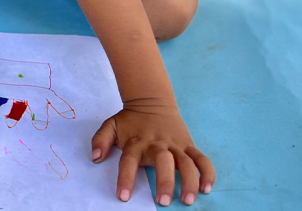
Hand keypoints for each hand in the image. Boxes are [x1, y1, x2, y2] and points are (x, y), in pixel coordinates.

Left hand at [91, 102, 215, 206]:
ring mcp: (175, 144)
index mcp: (137, 141)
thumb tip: (95, 157)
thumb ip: (101, 140)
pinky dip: (207, 172)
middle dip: (164, 182)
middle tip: (163, 202)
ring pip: (186, 162)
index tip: (123, 196)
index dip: (126, 178)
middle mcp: (157, 144)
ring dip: (189, 181)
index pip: (129, 160)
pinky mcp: (188, 144)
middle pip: (163, 162)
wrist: (151, 100)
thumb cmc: (131, 119)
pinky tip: (207, 188)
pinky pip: (201, 159)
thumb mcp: (111, 125)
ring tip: (189, 200)